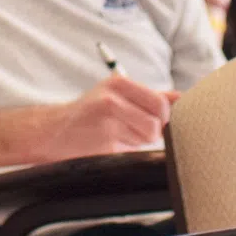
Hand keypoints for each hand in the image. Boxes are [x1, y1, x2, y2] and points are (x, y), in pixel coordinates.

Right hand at [43, 74, 172, 160]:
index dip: (162, 116)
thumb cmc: (90, 112)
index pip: (161, 103)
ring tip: (118, 134)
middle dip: (151, 131)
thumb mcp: (116, 94)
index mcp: (119, 84)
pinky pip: (132, 151)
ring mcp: (107, 123)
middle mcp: (112, 100)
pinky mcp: (103, 144)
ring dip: (138, 142)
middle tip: (134, 129)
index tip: (154, 119)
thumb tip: (182, 98)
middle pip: (156, 123)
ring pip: (146, 139)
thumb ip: (150, 96)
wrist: (53, 130)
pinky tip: (109, 143)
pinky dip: (125, 150)